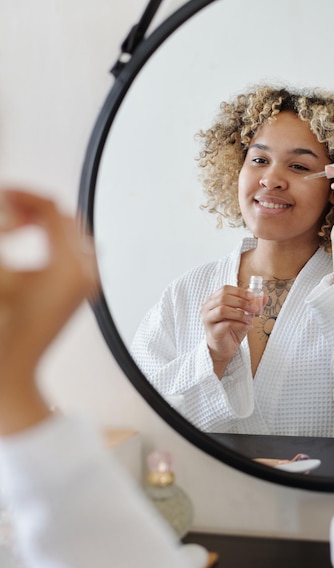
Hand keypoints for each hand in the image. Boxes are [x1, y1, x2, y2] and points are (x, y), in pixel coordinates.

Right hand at [0, 189, 98, 434]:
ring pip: (74, 234)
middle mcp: (86, 273)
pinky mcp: (82, 292)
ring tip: (17, 223)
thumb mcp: (0, 274)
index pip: (52, 210)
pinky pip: (76, 252)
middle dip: (36, 207)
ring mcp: (87, 284)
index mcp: (68, 266)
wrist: (10, 370)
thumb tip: (11, 212)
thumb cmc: (1, 328)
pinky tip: (32, 241)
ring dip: (47, 223)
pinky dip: (56, 240)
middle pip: (67, 218)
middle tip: (7, 207)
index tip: (4, 194)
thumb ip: (3, 231)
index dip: (24, 195)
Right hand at [200, 285, 261, 378]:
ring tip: (251, 319)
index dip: (240, 292)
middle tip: (255, 308)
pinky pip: (227, 324)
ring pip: (223, 310)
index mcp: (212, 301)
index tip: (253, 297)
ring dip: (240, 313)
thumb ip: (252, 305)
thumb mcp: (243, 315)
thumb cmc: (231, 330)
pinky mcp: (213, 332)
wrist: (223, 348)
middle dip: (242, 302)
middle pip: (223, 298)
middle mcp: (207, 308)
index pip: (225, 289)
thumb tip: (264, 297)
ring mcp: (208, 320)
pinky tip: (247, 327)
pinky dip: (240, 324)